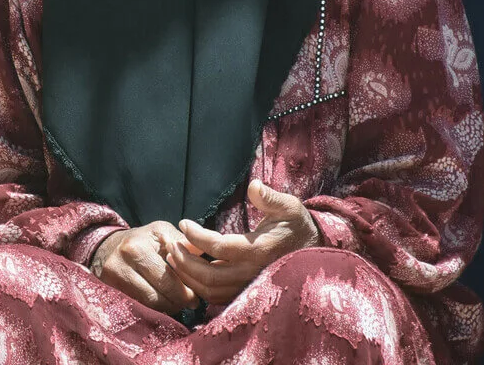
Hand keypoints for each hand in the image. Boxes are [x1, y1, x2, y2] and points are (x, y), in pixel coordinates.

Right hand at [90, 221, 199, 313]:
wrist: (106, 246)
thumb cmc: (141, 239)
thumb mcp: (161, 232)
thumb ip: (183, 243)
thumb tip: (204, 255)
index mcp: (137, 248)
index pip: (167, 279)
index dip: (186, 291)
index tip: (196, 296)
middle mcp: (122, 265)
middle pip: (157, 297)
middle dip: (179, 302)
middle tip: (191, 303)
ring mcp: (114, 280)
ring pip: (148, 305)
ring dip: (168, 308)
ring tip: (179, 303)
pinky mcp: (111, 291)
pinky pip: (139, 307)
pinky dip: (155, 308)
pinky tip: (163, 303)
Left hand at [165, 179, 320, 304]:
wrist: (312, 251)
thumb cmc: (297, 225)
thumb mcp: (289, 207)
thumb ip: (270, 197)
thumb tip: (253, 185)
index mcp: (260, 250)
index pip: (219, 247)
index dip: (197, 236)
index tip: (183, 223)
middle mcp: (252, 272)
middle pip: (209, 275)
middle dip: (185, 261)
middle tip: (170, 245)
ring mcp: (248, 285)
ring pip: (211, 291)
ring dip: (188, 276)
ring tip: (173, 258)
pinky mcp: (246, 292)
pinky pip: (217, 297)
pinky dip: (199, 287)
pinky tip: (187, 271)